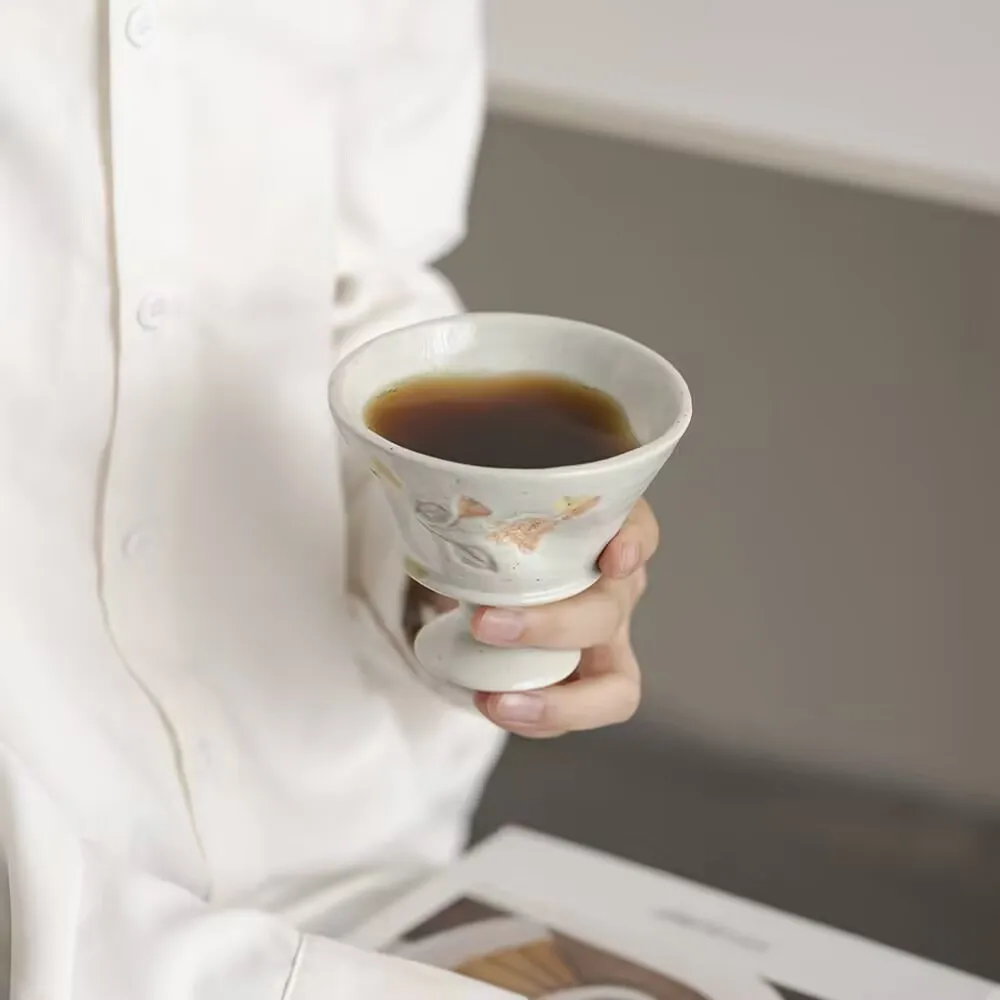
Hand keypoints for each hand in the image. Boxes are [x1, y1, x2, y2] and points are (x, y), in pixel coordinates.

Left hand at [471, 499, 657, 737]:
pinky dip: (536, 718)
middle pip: (607, 612)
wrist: (478, 579)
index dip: (633, 544)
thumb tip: (442, 499)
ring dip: (561, 702)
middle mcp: (614, 591)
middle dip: (553, 626)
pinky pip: (571, 715)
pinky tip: (487, 702)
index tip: (613, 558)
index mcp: (600, 537)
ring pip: (616, 687)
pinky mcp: (581, 685)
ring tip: (499, 702)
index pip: (637, 529)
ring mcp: (604, 644)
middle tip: (486, 624)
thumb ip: (484, 505)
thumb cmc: (495, 539)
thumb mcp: (493, 516)